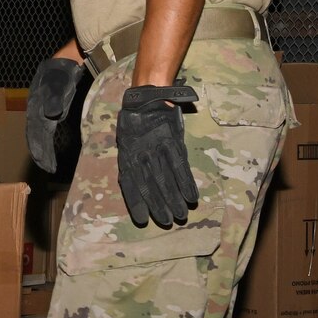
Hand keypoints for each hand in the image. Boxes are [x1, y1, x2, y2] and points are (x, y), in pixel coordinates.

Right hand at [25, 57, 85, 173]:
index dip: (40, 150)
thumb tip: (50, 116)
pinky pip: (44, 129)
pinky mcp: (48, 109)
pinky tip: (48, 145)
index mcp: (35, 107)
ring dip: (42, 148)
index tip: (46, 165)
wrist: (65, 61)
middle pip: (35, 136)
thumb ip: (55, 99)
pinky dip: (45, 140)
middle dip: (40, 153)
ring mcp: (40, 110)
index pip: (36, 133)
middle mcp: (35, 110)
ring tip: (47, 162)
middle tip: (47, 168)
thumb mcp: (59, 84)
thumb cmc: (62, 73)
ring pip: (38, 133)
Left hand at [117, 83, 199, 228]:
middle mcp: (140, 154)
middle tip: (166, 221)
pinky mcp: (171, 140)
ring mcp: (156, 147)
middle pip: (149, 184)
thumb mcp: (127, 142)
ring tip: (181, 214)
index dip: (136, 202)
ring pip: (165, 178)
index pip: (129, 183)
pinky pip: (180, 165)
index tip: (142, 220)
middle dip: (158, 205)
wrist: (147, 96)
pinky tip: (191, 196)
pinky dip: (186, 182)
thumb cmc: (136, 122)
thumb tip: (132, 185)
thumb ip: (130, 162)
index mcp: (126, 156)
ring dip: (173, 198)